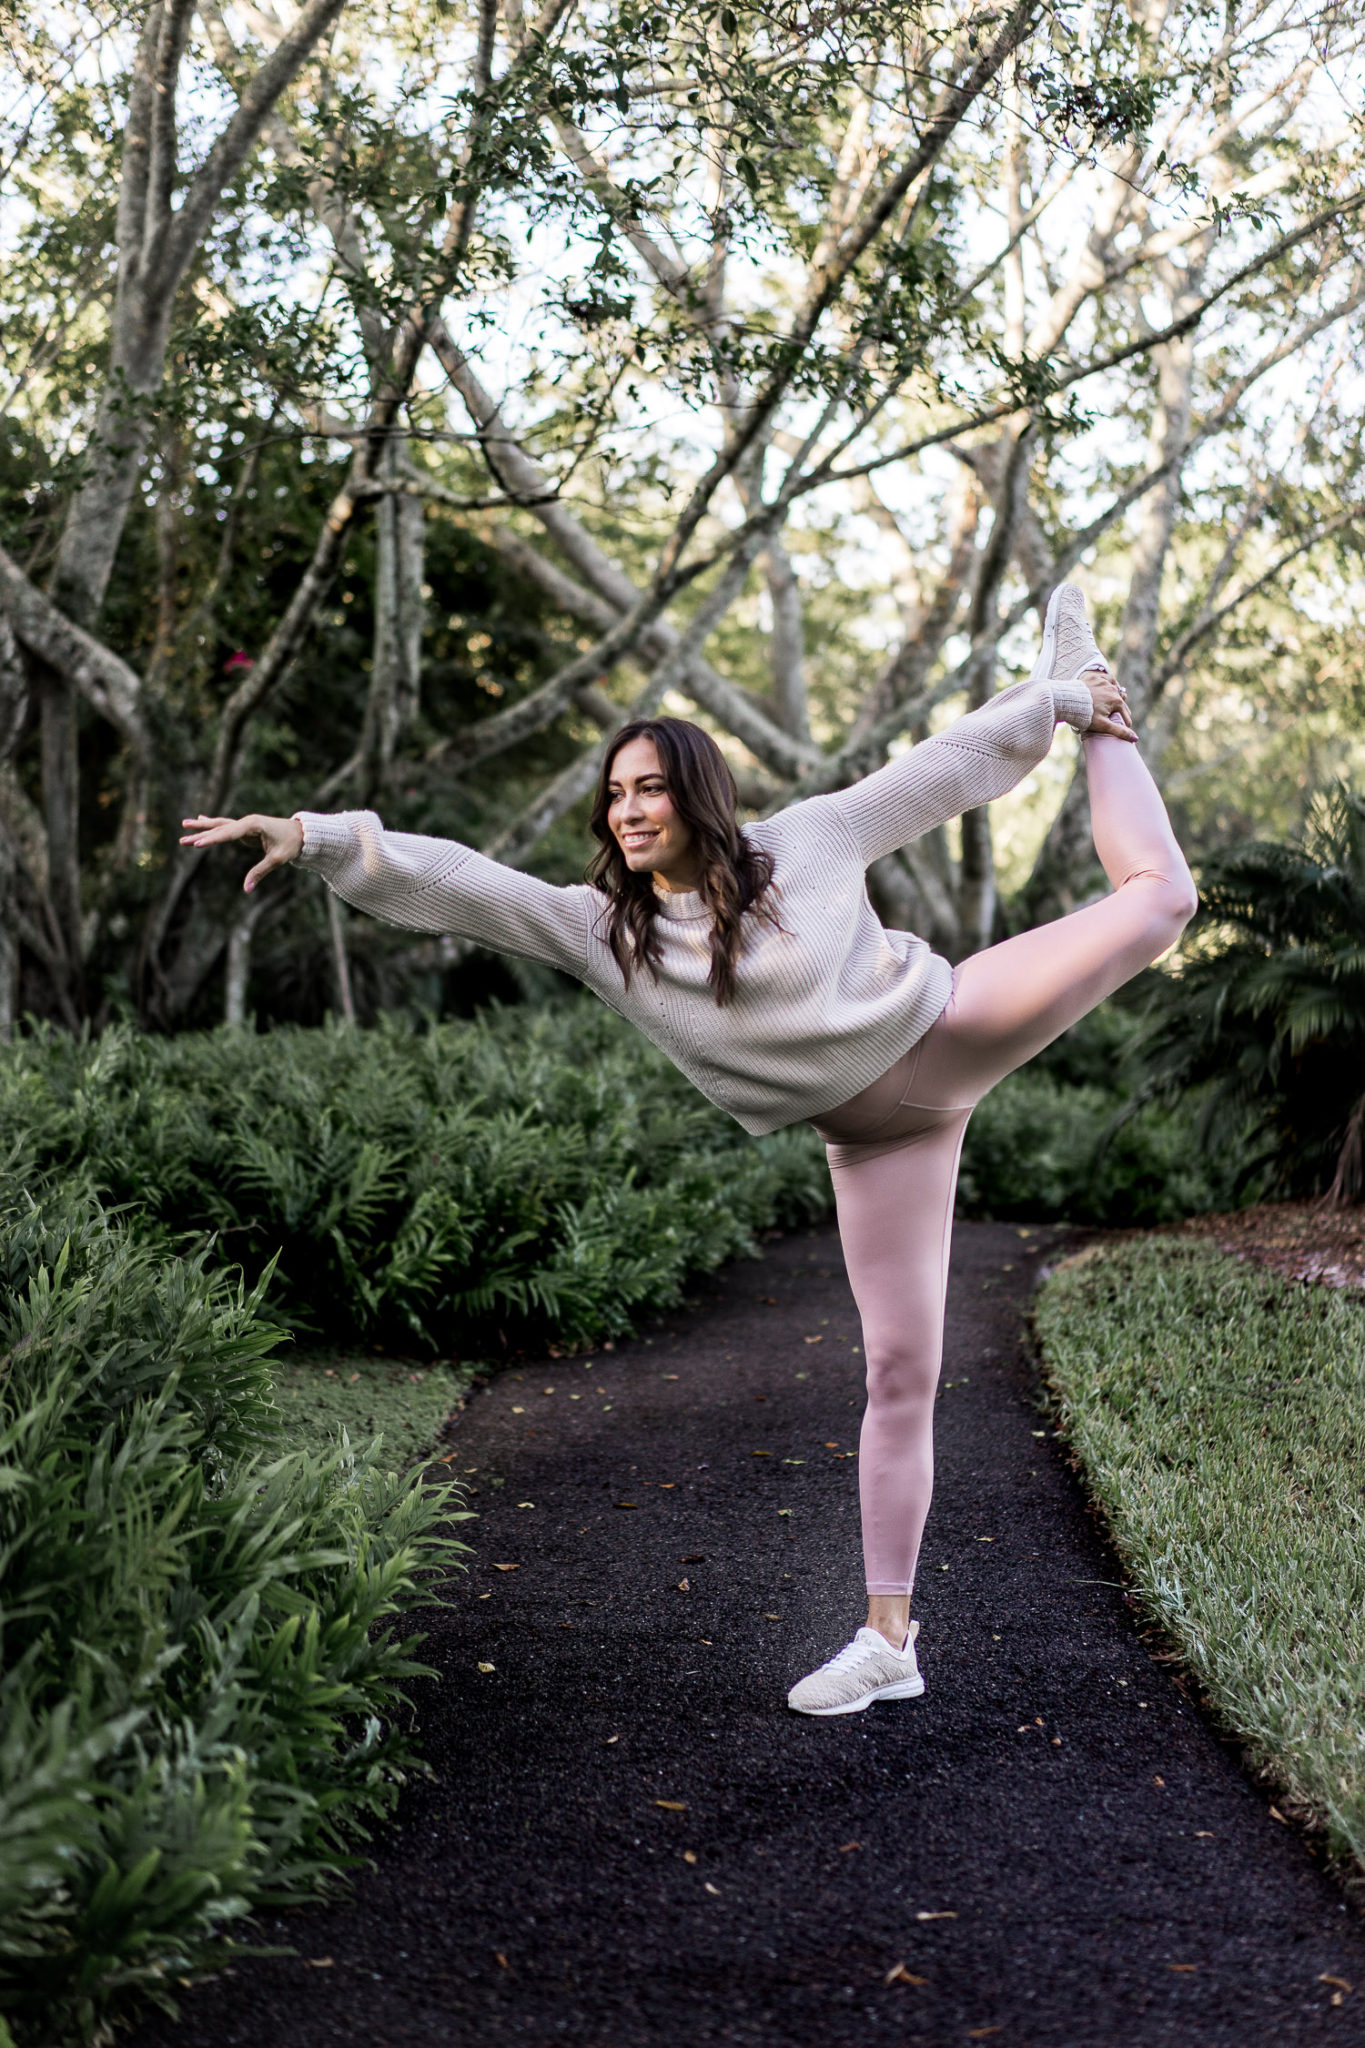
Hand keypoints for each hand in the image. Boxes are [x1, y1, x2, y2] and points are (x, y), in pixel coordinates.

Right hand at [180, 813, 304, 891]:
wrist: (302, 833)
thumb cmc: (291, 844)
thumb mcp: (277, 859)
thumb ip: (260, 872)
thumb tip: (246, 889)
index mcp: (253, 825)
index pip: (228, 833)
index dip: (212, 839)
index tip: (197, 844)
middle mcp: (247, 821)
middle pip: (219, 828)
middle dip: (200, 834)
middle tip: (182, 840)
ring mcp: (245, 824)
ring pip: (220, 825)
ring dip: (202, 827)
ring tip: (184, 825)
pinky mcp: (246, 829)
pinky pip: (225, 827)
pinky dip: (213, 825)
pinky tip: (200, 819)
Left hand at [1082, 665, 1135, 740]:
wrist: (1067, 701)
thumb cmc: (1085, 715)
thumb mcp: (1103, 725)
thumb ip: (1119, 731)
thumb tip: (1135, 738)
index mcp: (1117, 701)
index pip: (1126, 716)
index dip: (1125, 725)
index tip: (1122, 729)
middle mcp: (1113, 689)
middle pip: (1121, 703)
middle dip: (1120, 712)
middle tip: (1116, 719)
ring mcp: (1105, 682)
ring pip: (1115, 690)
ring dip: (1115, 698)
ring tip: (1111, 706)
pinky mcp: (1096, 677)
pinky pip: (1106, 680)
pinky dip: (1108, 685)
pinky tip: (1106, 690)